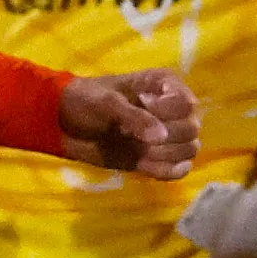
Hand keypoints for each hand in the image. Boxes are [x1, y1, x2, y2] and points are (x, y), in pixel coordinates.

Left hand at [58, 69, 197, 177]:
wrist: (65, 125)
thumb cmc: (85, 101)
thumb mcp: (106, 103)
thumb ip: (133, 117)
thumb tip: (161, 137)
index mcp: (164, 86)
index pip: (187, 103)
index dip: (168, 112)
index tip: (142, 108)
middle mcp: (172, 110)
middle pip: (191, 128)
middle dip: (166, 137)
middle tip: (133, 135)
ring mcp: (166, 135)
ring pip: (190, 150)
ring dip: (165, 155)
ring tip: (138, 151)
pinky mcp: (157, 158)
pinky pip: (178, 170)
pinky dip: (166, 171)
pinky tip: (144, 166)